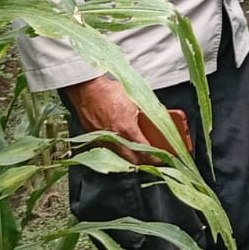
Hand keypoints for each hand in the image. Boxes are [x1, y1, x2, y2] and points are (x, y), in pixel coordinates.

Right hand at [65, 75, 190, 162]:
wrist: (87, 88)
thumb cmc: (109, 91)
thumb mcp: (135, 102)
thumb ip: (145, 116)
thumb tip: (155, 123)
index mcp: (127, 129)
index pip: (145, 151)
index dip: (155, 158)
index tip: (161, 159)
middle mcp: (114, 138)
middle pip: (132, 160)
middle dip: (144, 161)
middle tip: (152, 158)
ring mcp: (102, 139)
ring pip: (120, 156)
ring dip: (130, 157)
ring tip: (139, 154)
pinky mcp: (93, 137)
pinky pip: (108, 149)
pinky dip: (118, 150)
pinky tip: (123, 146)